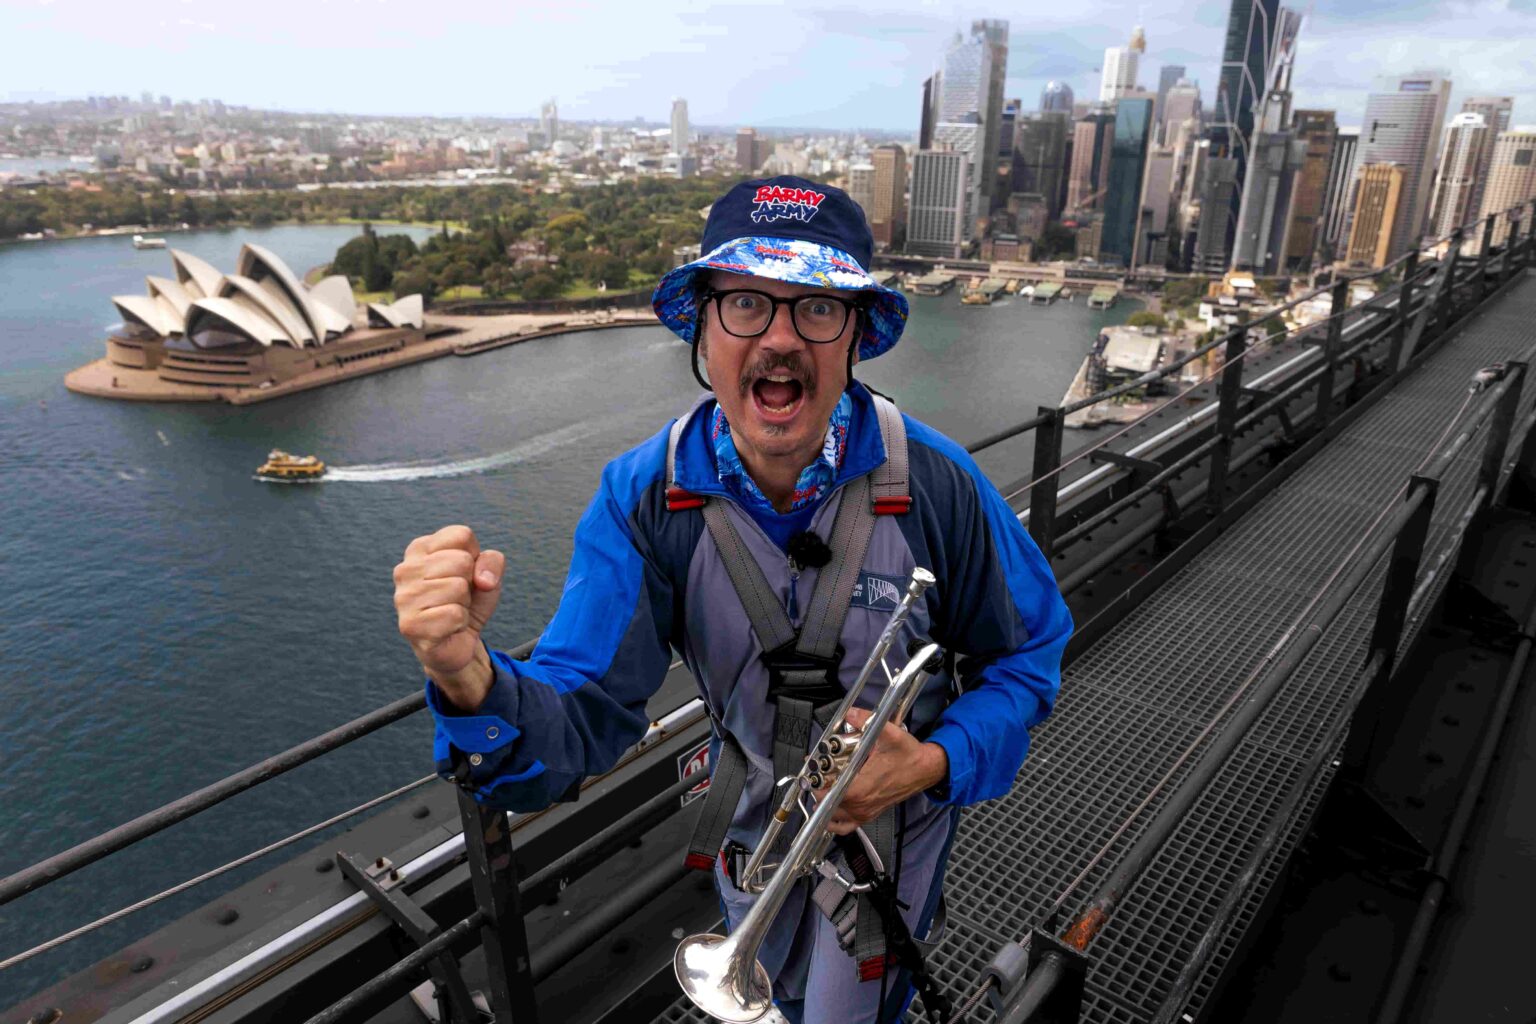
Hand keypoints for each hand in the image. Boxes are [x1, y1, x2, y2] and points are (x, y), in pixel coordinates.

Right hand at [394, 525, 503, 709]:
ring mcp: (404, 598)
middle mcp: (405, 570)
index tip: (463, 574)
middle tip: (457, 598)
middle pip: (461, 561)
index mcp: (420, 549)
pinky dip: (460, 623)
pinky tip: (447, 628)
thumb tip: (483, 580)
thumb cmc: (468, 601)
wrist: (458, 642)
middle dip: (469, 583)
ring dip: (464, 605)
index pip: (462, 536)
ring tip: (450, 611)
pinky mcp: (409, 625)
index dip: (475, 558)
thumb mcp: (487, 574)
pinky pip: (454, 615)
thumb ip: (492, 562)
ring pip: (458, 588)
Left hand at [817, 707, 948, 835]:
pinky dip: (834, 822)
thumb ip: (867, 721)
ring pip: (833, 817)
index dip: (817, 783)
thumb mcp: (889, 733)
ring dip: (823, 802)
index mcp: (862, 788)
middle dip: (818, 788)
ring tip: (822, 786)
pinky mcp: (869, 815)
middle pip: (827, 803)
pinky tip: (830, 808)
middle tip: (817, 773)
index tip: (814, 770)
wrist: (926, 769)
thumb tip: (850, 713)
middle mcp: (862, 805)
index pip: (828, 793)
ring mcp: (865, 813)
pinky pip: (846, 827)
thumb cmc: (908, 755)